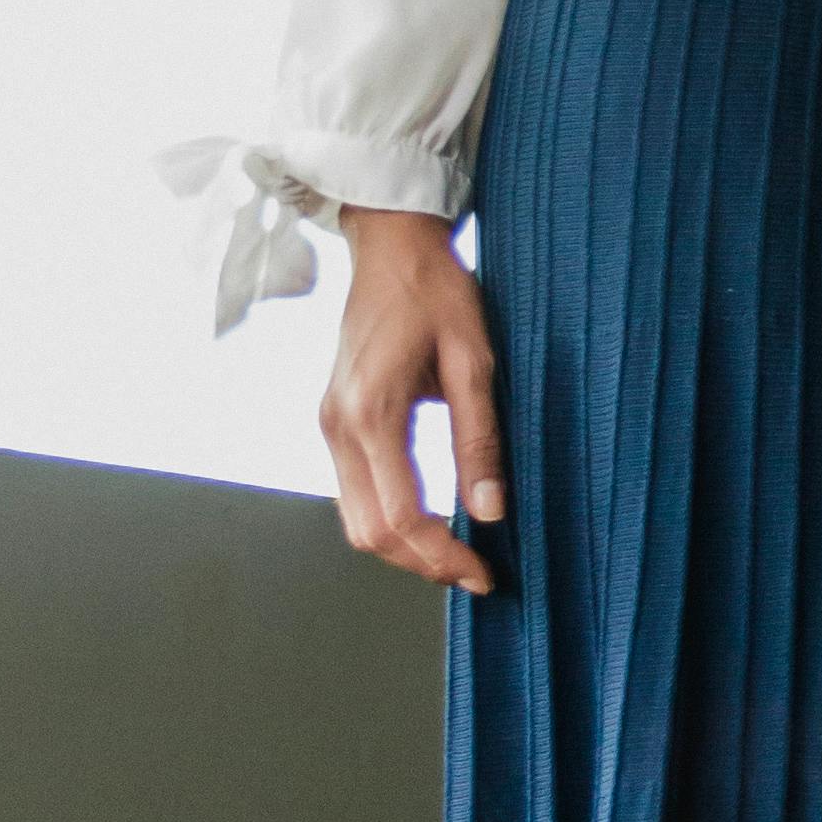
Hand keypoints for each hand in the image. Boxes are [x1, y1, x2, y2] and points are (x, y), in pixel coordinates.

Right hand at [322, 208, 507, 590]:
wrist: (391, 246)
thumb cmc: (436, 292)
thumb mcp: (474, 361)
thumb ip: (479, 440)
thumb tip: (491, 511)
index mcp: (371, 413)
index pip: (402, 516)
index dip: (443, 556)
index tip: (484, 574)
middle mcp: (338, 426)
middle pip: (370, 532)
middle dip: (421, 563)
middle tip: (475, 572)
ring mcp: (329, 424)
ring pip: (356, 520)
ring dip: (403, 546)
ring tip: (458, 551)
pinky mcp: (334, 420)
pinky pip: (354, 492)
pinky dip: (389, 518)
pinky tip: (432, 519)